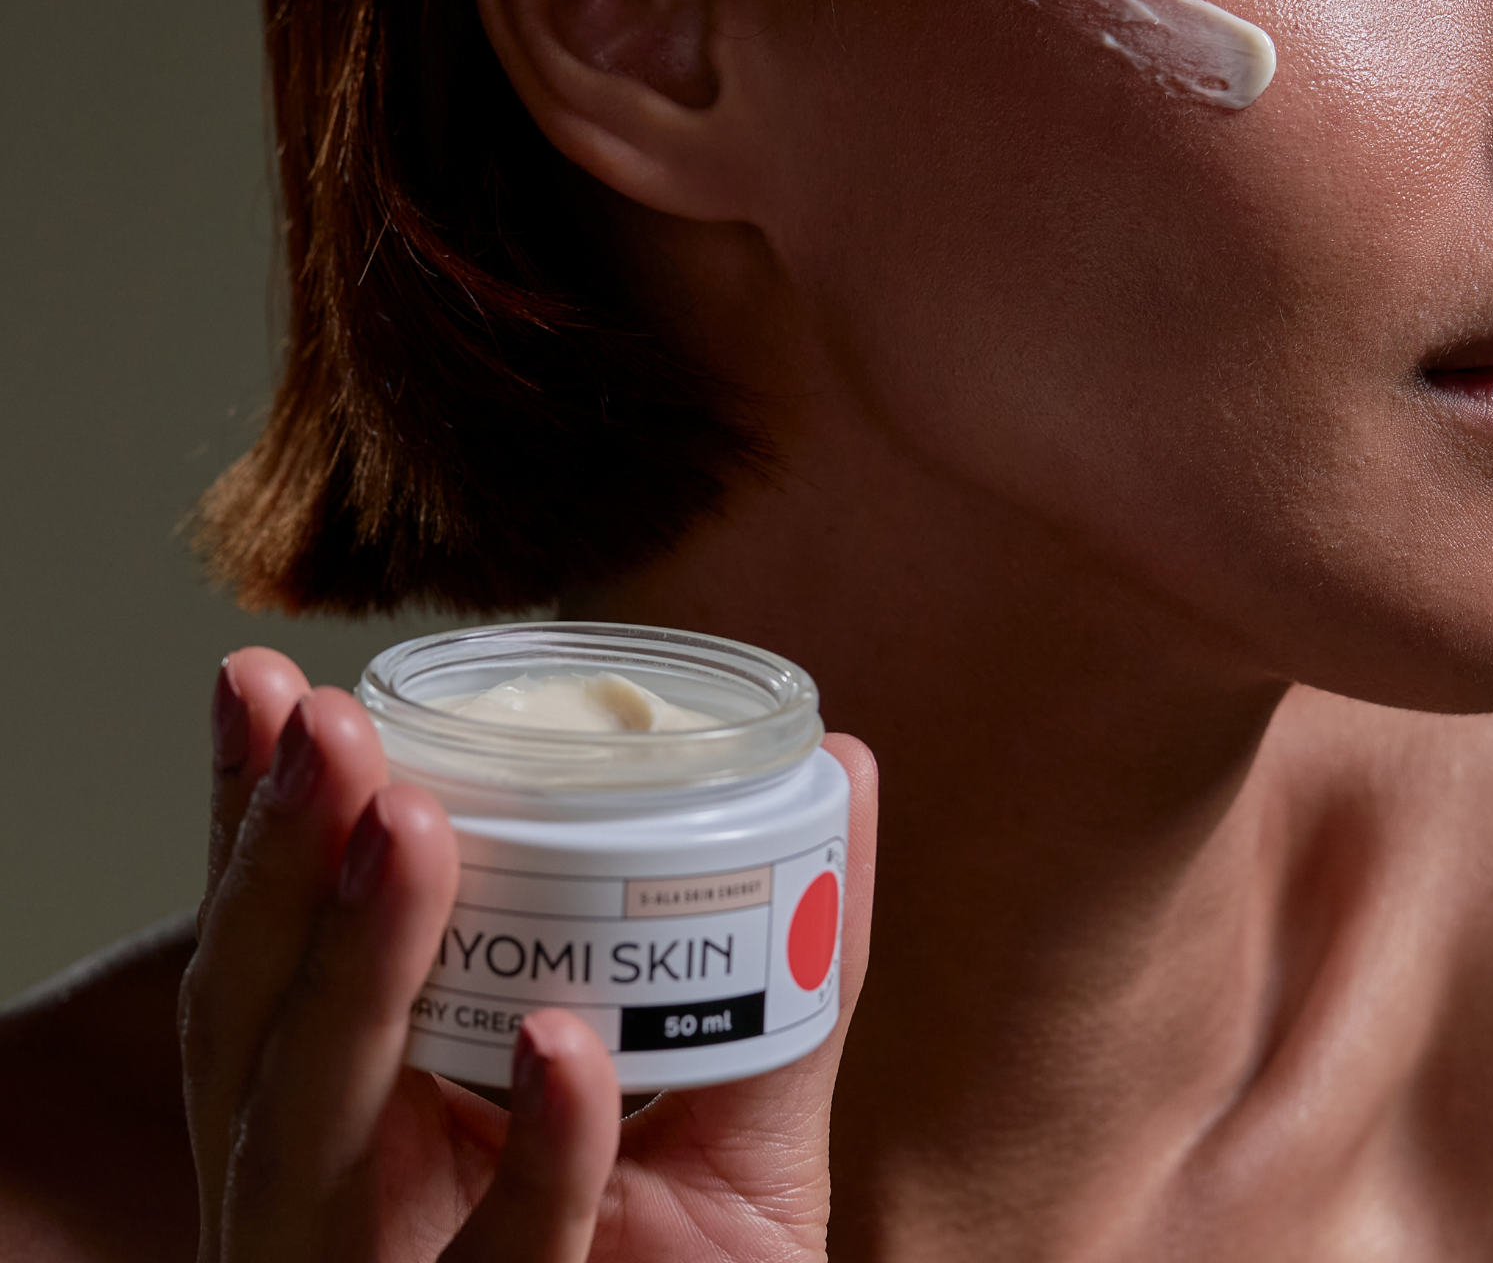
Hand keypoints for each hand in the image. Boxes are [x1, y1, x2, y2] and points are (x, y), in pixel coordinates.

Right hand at [182, 648, 876, 1261]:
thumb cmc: (697, 1261)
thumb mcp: (740, 1096)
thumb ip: (789, 947)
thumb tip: (845, 762)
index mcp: (368, 1122)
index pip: (276, 957)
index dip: (249, 828)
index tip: (269, 684)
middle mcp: (333, 1204)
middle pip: (254, 1031)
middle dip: (276, 866)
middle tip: (331, 727)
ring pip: (316, 1140)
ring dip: (360, 972)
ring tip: (417, 827)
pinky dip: (538, 1152)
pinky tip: (572, 1042)